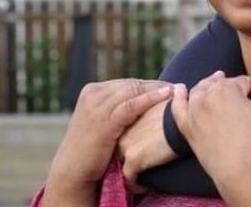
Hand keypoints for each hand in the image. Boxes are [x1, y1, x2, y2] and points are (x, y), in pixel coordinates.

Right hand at [42, 79, 172, 205]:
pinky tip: (166, 96)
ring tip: (176, 89)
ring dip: (157, 89)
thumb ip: (115, 108)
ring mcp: (98, 106)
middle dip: (155, 85)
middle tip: (177, 86)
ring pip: (133, 91)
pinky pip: (131, 105)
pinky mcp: (104, 120)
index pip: (126, 84)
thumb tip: (140, 100)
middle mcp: (94, 94)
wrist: (73, 168)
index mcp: (92, 91)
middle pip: (131, 85)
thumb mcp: (100, 121)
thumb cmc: (90, 148)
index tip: (168, 86)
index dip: (149, 84)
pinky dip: (150, 99)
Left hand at [117, 99, 177, 192]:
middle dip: (130, 159)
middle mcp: (123, 133)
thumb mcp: (161, 108)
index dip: (134, 145)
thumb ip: (155, 114)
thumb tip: (164, 116)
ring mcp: (126, 147)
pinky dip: (136, 185)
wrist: (180, 120)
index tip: (144, 152)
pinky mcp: (133, 160)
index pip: (125, 137)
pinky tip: (146, 186)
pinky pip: (129, 179)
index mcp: (129, 119)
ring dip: (132, 174)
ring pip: (122, 166)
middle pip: (120, 152)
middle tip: (143, 167)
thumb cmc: (176, 112)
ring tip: (143, 179)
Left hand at [172, 70, 250, 205]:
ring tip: (218, 89)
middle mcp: (206, 97)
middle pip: (220, 83)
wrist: (242, 173)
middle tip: (244, 104)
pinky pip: (177, 107)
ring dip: (209, 86)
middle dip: (232, 88)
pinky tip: (179, 89)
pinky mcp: (187, 128)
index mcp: (227, 89)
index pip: (242, 81)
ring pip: (200, 90)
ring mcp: (193, 112)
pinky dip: (178, 96)